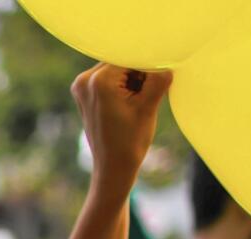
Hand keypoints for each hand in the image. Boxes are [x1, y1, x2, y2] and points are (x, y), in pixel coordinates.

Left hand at [72, 64, 171, 196]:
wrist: (113, 169)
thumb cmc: (130, 142)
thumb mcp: (148, 107)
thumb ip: (158, 79)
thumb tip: (169, 61)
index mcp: (97, 80)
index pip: (130, 57)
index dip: (148, 68)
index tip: (157, 82)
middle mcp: (84, 80)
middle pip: (122, 63)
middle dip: (139, 75)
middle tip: (144, 99)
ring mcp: (81, 87)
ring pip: (118, 71)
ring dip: (132, 82)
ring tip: (135, 106)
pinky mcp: (84, 94)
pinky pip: (110, 81)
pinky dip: (123, 88)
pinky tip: (128, 107)